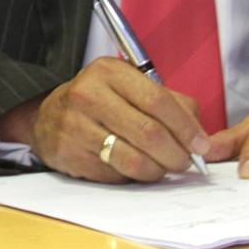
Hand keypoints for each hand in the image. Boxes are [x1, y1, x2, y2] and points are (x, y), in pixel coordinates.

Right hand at [0, 57, 209, 182]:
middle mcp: (88, 95)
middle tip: (186, 162)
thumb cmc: (100, 101)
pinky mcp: (70, 154)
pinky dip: (134, 176)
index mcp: (109, 72)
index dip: (186, 127)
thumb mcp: (130, 86)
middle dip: (176, 154)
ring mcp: (76, 126)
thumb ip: (170, 102)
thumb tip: (199, 136)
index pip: (158, 101)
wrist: (47, 117)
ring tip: (163, 167)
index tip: (201, 145)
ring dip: (158, 170)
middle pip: (149, 133)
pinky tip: (135, 168)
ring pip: (134, 160)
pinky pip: (116, 174)